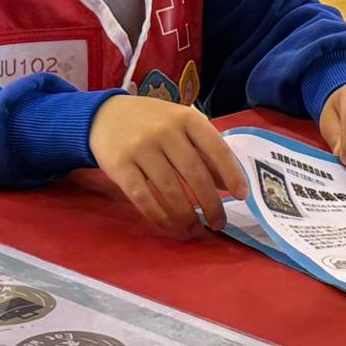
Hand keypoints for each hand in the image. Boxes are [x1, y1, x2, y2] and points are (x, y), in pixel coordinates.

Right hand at [88, 95, 247, 235]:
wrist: (104, 115)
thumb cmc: (153, 122)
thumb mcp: (182, 126)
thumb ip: (204, 150)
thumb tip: (228, 185)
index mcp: (187, 118)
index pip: (216, 148)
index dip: (232, 174)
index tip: (242, 196)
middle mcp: (165, 131)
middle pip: (195, 174)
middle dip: (211, 204)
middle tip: (219, 223)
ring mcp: (141, 149)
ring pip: (170, 190)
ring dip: (187, 216)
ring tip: (197, 230)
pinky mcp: (120, 167)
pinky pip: (143, 199)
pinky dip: (160, 217)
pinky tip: (171, 227)